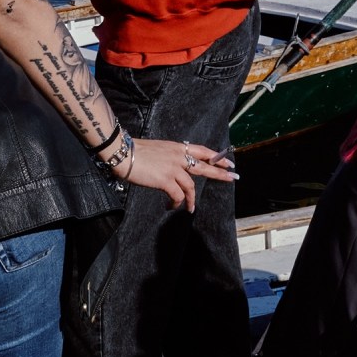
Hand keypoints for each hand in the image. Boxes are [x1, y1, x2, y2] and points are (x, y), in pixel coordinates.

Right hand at [113, 139, 237, 212]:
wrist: (123, 153)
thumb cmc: (135, 152)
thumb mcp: (158, 150)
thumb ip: (169, 157)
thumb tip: (173, 168)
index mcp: (176, 148)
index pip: (202, 150)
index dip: (216, 157)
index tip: (227, 162)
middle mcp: (178, 156)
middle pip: (204, 166)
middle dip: (220, 173)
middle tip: (233, 177)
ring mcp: (173, 168)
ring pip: (191, 186)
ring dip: (191, 199)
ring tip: (191, 208)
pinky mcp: (165, 180)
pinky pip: (178, 195)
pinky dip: (177, 203)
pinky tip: (171, 206)